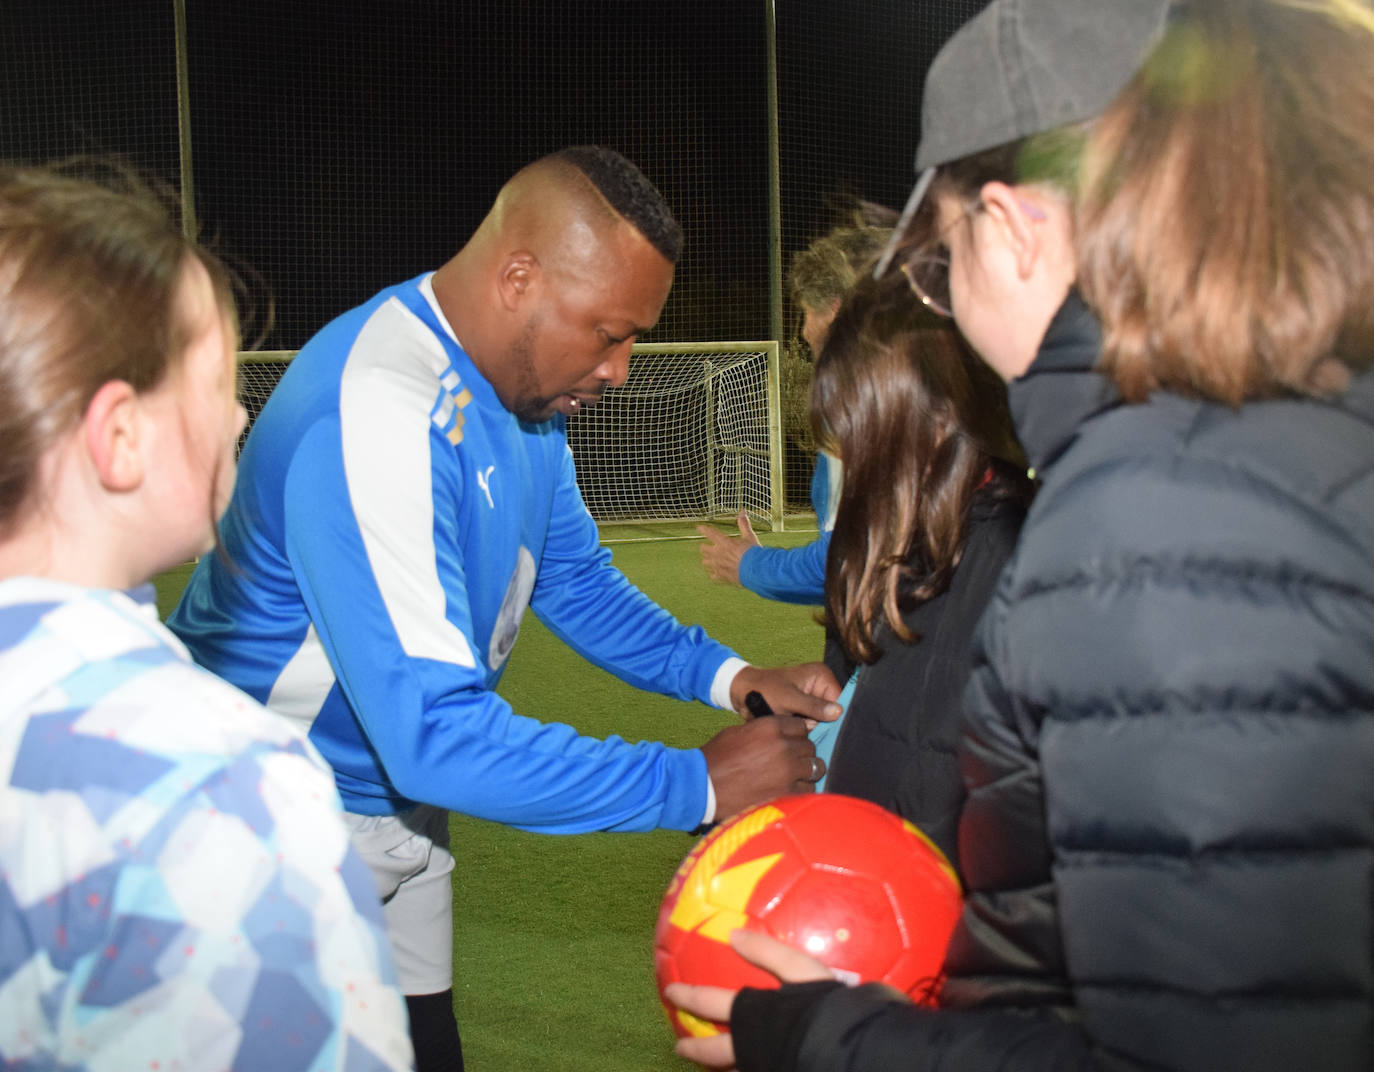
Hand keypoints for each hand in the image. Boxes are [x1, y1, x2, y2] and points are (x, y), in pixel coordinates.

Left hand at [665, 930, 841, 1069]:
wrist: (849, 1052)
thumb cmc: (826, 1009)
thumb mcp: (802, 971)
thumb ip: (769, 951)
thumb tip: (734, 933)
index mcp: (752, 1016)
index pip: (710, 1002)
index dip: (688, 996)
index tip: (670, 992)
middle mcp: (751, 1048)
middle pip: (714, 1051)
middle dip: (695, 1048)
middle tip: (679, 1047)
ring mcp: (763, 1068)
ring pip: (732, 1071)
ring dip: (718, 1068)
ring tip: (713, 1068)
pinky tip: (751, 1068)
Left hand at [697, 510, 759, 585]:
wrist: (755, 570)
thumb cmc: (753, 552)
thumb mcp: (749, 536)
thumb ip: (744, 524)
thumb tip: (742, 511)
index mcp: (724, 542)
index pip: (710, 533)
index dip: (704, 529)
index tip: (699, 527)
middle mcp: (718, 554)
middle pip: (704, 549)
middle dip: (704, 548)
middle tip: (706, 547)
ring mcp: (718, 566)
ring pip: (706, 563)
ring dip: (708, 560)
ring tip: (710, 560)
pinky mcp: (722, 577)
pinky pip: (713, 576)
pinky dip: (715, 575)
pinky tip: (717, 575)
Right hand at [702, 714, 820, 818]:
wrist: (704, 786)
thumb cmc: (716, 758)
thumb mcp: (738, 732)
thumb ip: (764, 731)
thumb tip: (780, 734)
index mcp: (771, 727)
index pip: (800, 726)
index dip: (796, 735)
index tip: (791, 742)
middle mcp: (783, 746)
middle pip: (809, 746)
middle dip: (801, 753)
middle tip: (791, 760)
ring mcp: (788, 770)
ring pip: (815, 766)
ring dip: (806, 770)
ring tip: (795, 775)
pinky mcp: (787, 792)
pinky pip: (809, 787)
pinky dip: (802, 788)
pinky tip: (791, 789)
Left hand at [729, 663, 840, 727]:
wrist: (741, 693)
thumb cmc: (762, 691)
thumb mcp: (788, 699)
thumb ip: (812, 706)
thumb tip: (838, 712)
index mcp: (821, 676)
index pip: (840, 702)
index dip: (833, 718)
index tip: (818, 727)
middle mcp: (821, 686)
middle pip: (832, 713)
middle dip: (820, 724)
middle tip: (802, 726)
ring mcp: (813, 698)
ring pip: (822, 722)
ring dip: (811, 728)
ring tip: (795, 726)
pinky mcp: (805, 709)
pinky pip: (812, 723)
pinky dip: (804, 729)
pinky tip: (794, 729)